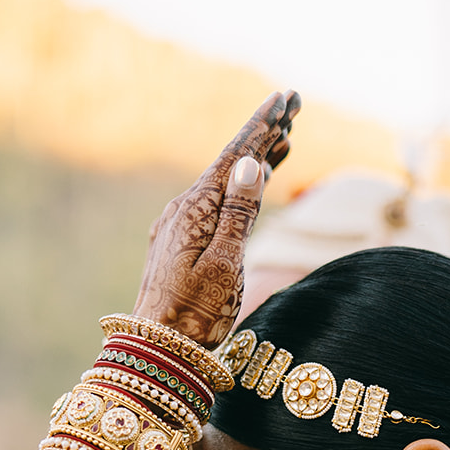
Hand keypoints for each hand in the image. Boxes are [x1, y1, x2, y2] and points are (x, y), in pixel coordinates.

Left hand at [132, 90, 299, 346]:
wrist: (156, 352)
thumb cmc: (194, 316)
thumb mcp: (223, 265)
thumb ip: (237, 214)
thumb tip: (250, 165)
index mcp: (196, 210)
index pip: (236, 157)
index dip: (263, 126)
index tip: (286, 97)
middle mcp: (184, 211)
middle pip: (231, 164)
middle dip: (263, 135)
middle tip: (293, 104)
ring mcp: (180, 227)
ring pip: (225, 184)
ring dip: (254, 161)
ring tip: (283, 139)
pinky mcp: (180, 245)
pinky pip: (216, 204)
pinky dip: (239, 188)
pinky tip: (249, 185)